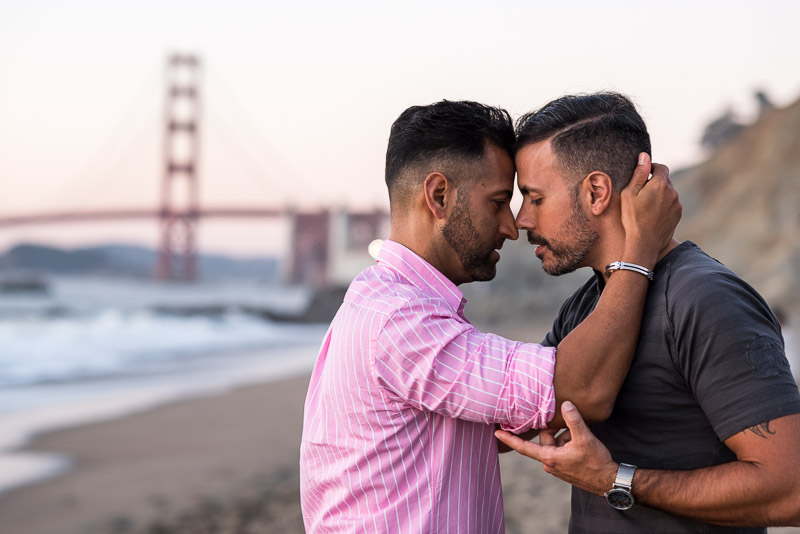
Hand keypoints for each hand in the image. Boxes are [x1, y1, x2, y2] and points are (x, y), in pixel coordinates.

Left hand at [495, 401, 617, 495]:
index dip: (509, 439)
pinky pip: (562, 450)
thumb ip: (573, 419)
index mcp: (549, 458)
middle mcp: (550, 463)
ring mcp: (558, 467)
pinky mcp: (566, 468)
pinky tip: (582, 442)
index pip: (523, 447)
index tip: (496, 433)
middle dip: (558, 430)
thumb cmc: (596, 462)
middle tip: (573, 427)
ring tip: (582, 436)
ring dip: (566, 436)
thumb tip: (565, 404)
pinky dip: (570, 443)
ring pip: (556, 443)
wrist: (609, 481)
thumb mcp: (584, 438)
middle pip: (546, 438)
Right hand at [619, 153, 681, 265]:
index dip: (651, 168)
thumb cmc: (632, 218)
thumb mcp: (629, 194)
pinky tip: (653, 213)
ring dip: (660, 193)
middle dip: (655, 181)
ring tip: (646, 205)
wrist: (644, 243)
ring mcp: (677, 203)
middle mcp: (672, 191)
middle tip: (641, 192)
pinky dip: (664, 204)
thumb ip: (639, 173)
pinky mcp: (678, 213)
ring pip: (669, 191)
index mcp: (660, 184)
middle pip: (665, 179)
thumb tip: (644, 156)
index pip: (660, 167)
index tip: (643, 175)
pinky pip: (672, 203)